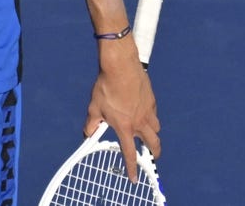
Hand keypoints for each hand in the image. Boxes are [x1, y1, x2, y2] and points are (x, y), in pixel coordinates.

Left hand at [85, 39, 160, 181]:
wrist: (121, 67)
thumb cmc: (106, 87)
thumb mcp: (94, 107)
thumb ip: (92, 123)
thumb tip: (88, 133)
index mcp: (124, 127)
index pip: (129, 153)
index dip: (131, 168)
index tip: (134, 178)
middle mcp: (139, 122)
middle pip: (153, 144)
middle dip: (154, 153)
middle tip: (152, 156)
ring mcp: (148, 111)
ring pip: (156, 129)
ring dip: (153, 135)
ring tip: (147, 135)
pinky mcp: (152, 100)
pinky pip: (154, 114)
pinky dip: (151, 117)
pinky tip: (144, 113)